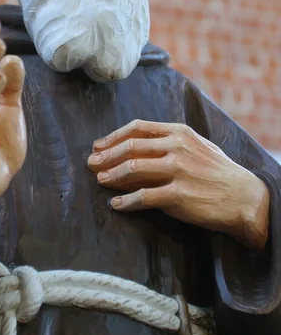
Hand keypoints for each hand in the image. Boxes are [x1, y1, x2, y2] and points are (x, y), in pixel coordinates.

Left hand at [88, 120, 268, 249]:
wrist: (243, 197)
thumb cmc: (217, 171)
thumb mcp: (196, 145)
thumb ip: (168, 140)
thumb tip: (135, 146)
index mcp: (178, 132)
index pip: (137, 128)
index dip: (113, 137)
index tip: (98, 146)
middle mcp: (176, 147)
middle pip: (130, 147)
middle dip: (106, 156)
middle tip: (91, 164)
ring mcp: (177, 170)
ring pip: (133, 168)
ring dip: (111, 176)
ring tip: (99, 181)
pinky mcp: (178, 195)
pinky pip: (144, 197)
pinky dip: (126, 202)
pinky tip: (117, 205)